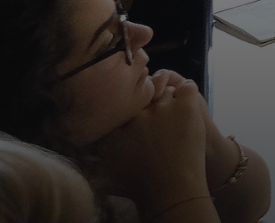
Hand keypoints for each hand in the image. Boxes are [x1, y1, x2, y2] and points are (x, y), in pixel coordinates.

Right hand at [94, 74, 210, 209]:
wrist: (172, 190)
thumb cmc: (141, 183)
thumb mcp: (110, 166)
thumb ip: (99, 149)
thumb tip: (86, 146)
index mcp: (117, 126)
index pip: (124, 102)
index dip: (132, 106)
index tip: (140, 114)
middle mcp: (136, 114)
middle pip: (144, 94)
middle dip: (151, 103)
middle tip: (161, 119)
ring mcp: (161, 108)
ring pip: (165, 89)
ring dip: (171, 100)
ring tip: (176, 119)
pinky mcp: (185, 106)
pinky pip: (187, 86)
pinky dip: (188, 91)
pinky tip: (188, 104)